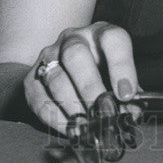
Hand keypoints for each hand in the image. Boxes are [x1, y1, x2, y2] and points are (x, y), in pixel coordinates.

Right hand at [24, 21, 140, 134]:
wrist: (63, 70)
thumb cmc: (101, 73)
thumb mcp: (117, 75)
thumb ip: (126, 93)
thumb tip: (130, 113)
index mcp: (100, 33)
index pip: (112, 38)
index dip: (121, 66)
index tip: (126, 95)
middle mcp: (73, 39)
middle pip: (76, 55)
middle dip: (90, 87)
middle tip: (102, 112)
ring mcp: (49, 56)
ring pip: (56, 78)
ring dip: (74, 107)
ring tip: (89, 126)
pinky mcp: (31, 78)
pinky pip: (40, 99)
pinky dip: (58, 118)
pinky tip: (73, 129)